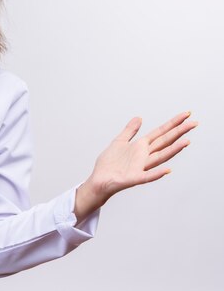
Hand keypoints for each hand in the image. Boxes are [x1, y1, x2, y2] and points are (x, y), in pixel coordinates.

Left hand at [75, 111, 197, 220]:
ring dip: (173, 150)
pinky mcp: (134, 178)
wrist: (99, 179)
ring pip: (160, 157)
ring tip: (186, 142)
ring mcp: (141, 167)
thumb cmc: (109, 163)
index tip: (186, 115)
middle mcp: (144, 156)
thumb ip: (130, 131)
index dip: (172, 123)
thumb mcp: (119, 142)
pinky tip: (168, 170)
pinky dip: (157, 174)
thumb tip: (139, 117)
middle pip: (164, 142)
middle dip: (178, 132)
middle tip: (194, 123)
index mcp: (140, 146)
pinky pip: (147, 176)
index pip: (160, 133)